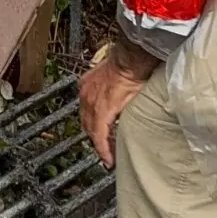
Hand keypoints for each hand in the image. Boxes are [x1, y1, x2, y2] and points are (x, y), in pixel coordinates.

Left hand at [78, 42, 156, 167]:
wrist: (131, 59)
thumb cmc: (130, 62)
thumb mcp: (117, 74)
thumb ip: (116, 85)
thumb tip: (124, 90)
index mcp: (89, 84)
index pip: (87, 110)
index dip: (92, 123)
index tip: (99, 134)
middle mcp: (86, 94)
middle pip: (86, 122)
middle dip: (94, 136)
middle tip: (105, 147)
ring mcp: (91, 104)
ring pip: (91, 131)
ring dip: (99, 143)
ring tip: (109, 155)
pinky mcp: (101, 113)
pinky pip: (100, 136)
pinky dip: (103, 148)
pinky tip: (108, 158)